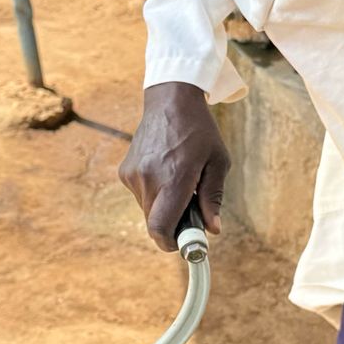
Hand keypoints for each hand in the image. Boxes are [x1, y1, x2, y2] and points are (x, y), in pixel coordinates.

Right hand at [119, 82, 230, 250]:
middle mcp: (149, 179)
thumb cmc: (200, 131)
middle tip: (190, 210)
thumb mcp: (218, 162)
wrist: (170, 100)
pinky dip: (154, 193)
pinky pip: (141, 195)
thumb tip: (213, 230)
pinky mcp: (125, 171)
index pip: (160, 228)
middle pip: (155, 223)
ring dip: (163, 207)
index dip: (170, 243)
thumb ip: (213, 198)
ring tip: (179, 182)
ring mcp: (133, 174)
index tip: (183, 243)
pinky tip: (165, 171)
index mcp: (174, 178)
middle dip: (172, 224)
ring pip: (147, 210)